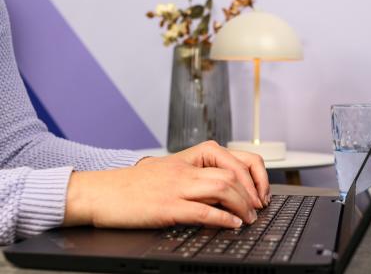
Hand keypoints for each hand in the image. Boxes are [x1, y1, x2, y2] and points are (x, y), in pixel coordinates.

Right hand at [63, 141, 269, 229]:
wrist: (99, 192)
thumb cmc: (133, 185)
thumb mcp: (167, 171)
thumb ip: (195, 176)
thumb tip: (225, 189)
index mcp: (187, 157)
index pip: (232, 156)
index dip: (253, 173)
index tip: (260, 191)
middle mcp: (185, 168)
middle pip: (232, 172)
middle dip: (253, 192)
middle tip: (258, 208)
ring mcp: (176, 186)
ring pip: (222, 187)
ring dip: (242, 205)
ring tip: (248, 218)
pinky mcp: (166, 207)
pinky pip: (202, 210)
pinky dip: (223, 218)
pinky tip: (232, 225)